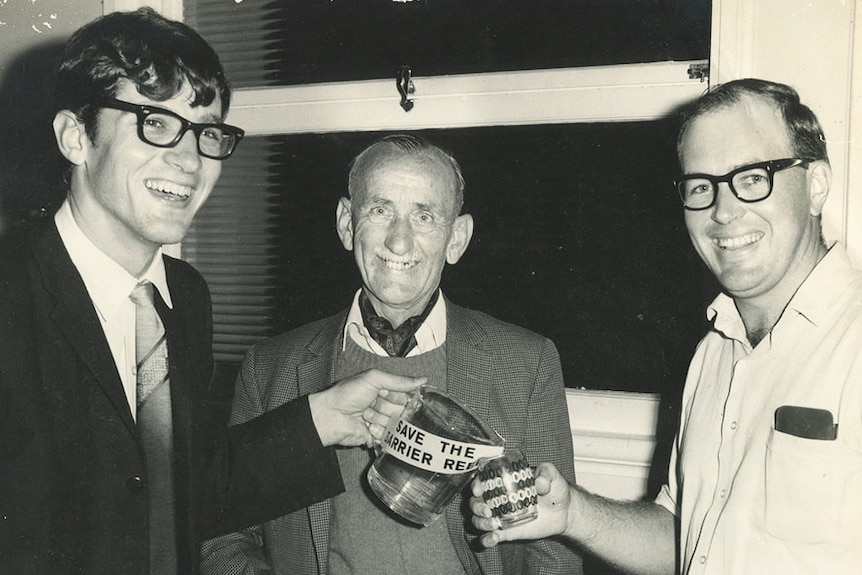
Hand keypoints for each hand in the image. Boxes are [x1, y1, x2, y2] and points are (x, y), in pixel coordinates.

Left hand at [309, 369, 424, 447]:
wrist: (329, 416)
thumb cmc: (346, 394)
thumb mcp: (374, 379)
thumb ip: (399, 381)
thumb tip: (422, 380)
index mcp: (382, 390)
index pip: (404, 395)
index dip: (404, 398)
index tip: (403, 399)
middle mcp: (382, 406)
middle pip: (401, 411)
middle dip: (391, 410)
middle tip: (377, 406)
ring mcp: (378, 422)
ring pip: (394, 426)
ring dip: (382, 421)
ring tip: (366, 417)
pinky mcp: (373, 437)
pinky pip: (387, 439)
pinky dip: (380, 435)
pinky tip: (369, 429)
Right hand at [470, 462, 571, 546]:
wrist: (565, 512)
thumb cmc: (555, 488)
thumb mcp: (552, 475)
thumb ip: (546, 475)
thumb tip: (539, 483)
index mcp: (504, 480)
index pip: (482, 479)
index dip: (476, 483)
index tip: (478, 489)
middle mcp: (497, 498)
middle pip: (475, 501)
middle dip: (476, 506)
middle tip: (488, 510)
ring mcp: (501, 515)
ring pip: (478, 519)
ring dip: (480, 522)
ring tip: (493, 524)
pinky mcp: (507, 531)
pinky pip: (490, 537)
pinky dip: (487, 539)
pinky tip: (492, 539)